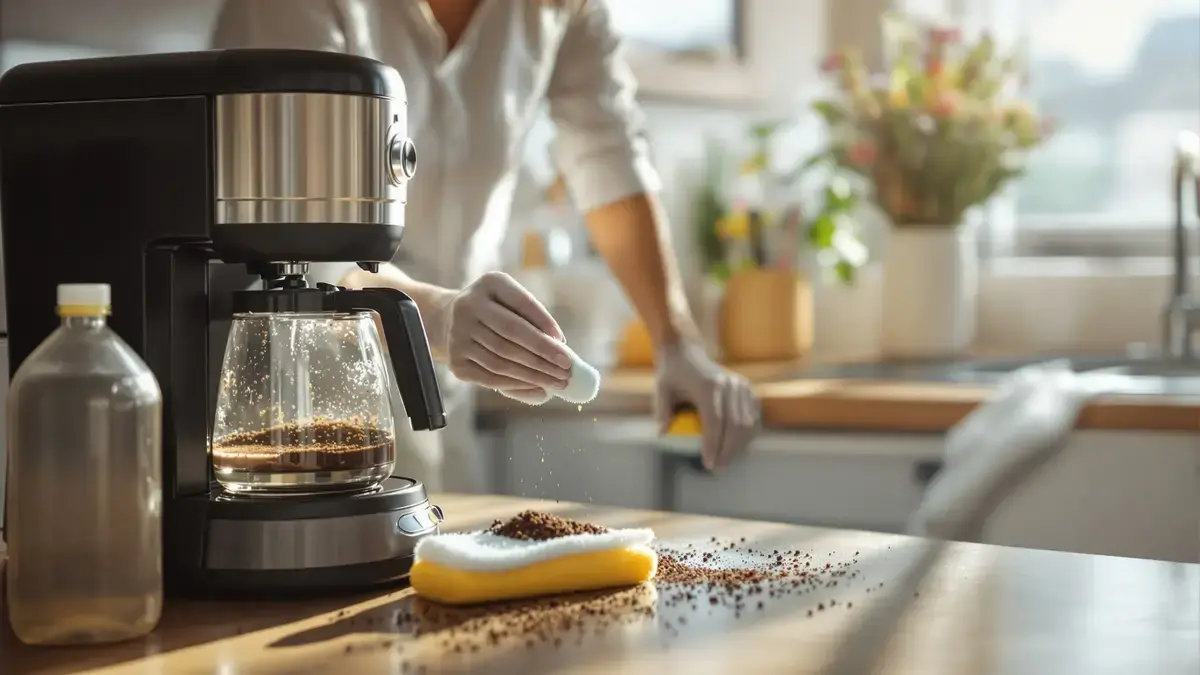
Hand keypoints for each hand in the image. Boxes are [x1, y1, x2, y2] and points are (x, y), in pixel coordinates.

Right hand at [435, 271, 571, 395]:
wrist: (449, 321)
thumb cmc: (496, 313)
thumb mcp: (512, 303)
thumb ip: (534, 320)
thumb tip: (560, 348)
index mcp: (490, 283)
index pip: (521, 303)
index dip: (543, 322)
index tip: (563, 342)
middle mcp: (468, 306)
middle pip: (512, 334)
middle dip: (544, 353)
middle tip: (567, 368)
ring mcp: (458, 335)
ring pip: (502, 360)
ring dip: (535, 374)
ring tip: (558, 382)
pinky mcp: (455, 362)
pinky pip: (491, 378)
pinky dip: (518, 385)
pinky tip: (538, 388)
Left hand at [654, 340, 760, 470]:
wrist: (686, 351)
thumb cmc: (672, 373)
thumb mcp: (661, 389)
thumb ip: (662, 411)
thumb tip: (663, 434)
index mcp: (709, 385)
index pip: (715, 422)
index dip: (714, 446)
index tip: (708, 464)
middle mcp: (729, 384)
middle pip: (735, 426)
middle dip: (728, 451)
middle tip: (716, 467)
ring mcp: (741, 385)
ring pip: (747, 423)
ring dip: (739, 446)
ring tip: (725, 460)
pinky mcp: (747, 387)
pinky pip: (753, 416)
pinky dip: (747, 434)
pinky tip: (736, 446)